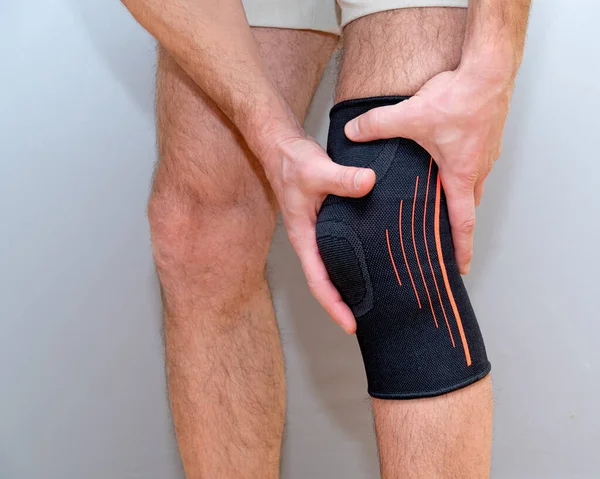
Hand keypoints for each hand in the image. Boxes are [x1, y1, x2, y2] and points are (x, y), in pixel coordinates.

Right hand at [262, 133, 375, 332]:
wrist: (281, 145)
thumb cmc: (291, 160)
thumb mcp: (316, 169)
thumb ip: (342, 178)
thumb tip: (369, 183)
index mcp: (303, 237)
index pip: (318, 281)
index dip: (334, 305)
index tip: (351, 325)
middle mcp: (310, 239)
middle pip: (326, 281)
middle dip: (344, 303)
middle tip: (369, 320)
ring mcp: (318, 231)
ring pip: (334, 266)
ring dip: (349, 284)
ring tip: (374, 299)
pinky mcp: (327, 220)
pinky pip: (341, 248)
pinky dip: (354, 260)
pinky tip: (372, 261)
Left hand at [345, 67, 512, 273]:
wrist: (490, 68)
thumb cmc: (460, 97)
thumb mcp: (410, 115)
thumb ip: (376, 125)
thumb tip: (351, 133)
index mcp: (462, 175)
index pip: (463, 223)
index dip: (461, 248)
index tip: (461, 267)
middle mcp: (478, 169)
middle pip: (467, 207)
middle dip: (455, 227)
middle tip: (441, 240)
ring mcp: (486, 154)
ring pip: (471, 185)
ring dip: (457, 198)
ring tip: (437, 206)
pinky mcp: (486, 138)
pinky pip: (473, 165)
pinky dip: (460, 174)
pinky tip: (442, 166)